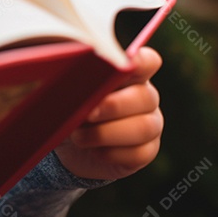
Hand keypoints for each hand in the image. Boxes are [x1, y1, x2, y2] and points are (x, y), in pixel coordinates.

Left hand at [54, 46, 163, 180]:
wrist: (70, 144)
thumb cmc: (70, 107)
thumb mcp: (67, 92)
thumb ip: (75, 81)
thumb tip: (69, 80)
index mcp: (129, 75)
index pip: (148, 62)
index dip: (141, 62)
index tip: (122, 66)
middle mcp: (145, 98)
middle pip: (145, 97)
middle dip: (113, 106)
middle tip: (86, 113)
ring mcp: (150, 124)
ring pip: (144, 127)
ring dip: (106, 133)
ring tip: (78, 136)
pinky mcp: (146, 151)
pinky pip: (139, 153)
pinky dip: (112, 154)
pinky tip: (94, 151)